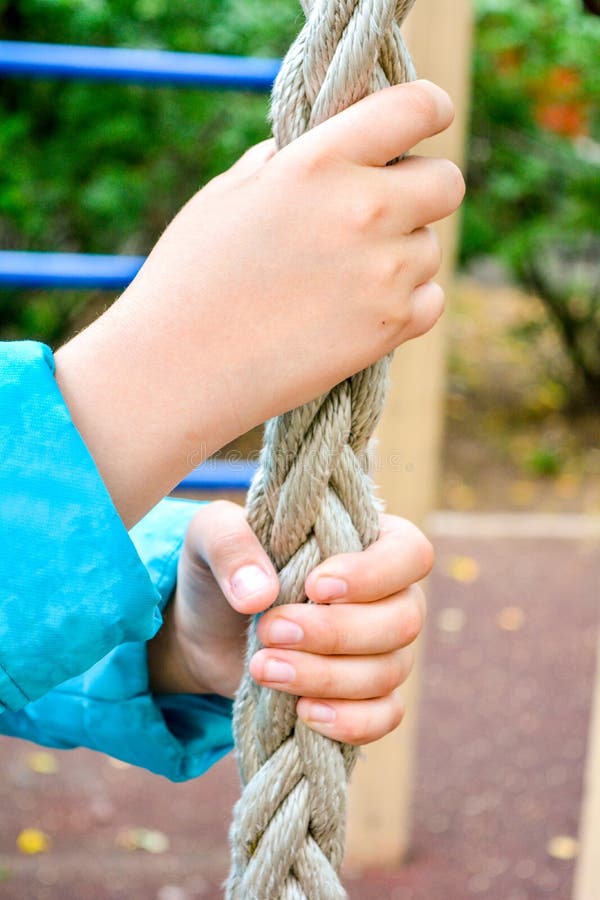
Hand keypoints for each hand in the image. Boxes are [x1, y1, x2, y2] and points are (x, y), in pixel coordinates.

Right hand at [55, 79, 463, 525]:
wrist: (180, 368)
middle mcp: (363, 209)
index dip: (429, 108)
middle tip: (381, 211)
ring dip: (402, 254)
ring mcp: (383, 273)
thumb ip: (292, 160)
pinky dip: (406, 303)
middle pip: (447, 182)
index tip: (428, 118)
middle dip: (422, 190)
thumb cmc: (191, 276)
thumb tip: (333, 146)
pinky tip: (360, 309)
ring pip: (431, 248)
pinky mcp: (389, 328)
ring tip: (342, 276)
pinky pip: (431, 300)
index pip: (416, 108)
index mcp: (319, 161)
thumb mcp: (230, 192)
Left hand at [148, 500, 431, 744]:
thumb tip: (258, 594)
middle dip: (335, 632)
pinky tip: (303, 713)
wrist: (207, 632)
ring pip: (390, 670)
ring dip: (325, 675)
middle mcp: (389, 594)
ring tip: (263, 668)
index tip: (314, 587)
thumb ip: (231, 545)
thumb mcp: (211, 537)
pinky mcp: (367, 696)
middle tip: (271, 630)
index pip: (409, 553)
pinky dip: (350, 720)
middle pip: (404, 620)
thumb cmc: (226, 569)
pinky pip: (386, 715)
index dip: (372, 574)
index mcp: (369, 541)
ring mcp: (384, 649)